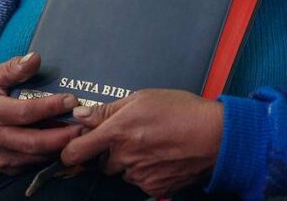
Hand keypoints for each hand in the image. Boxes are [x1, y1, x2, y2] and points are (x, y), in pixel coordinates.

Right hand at [0, 52, 82, 173]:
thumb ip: (12, 69)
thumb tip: (35, 58)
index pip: (24, 112)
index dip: (49, 107)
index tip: (71, 99)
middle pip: (33, 141)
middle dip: (61, 136)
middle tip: (83, 126)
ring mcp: (1, 156)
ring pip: (35, 157)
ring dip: (59, 149)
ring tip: (80, 136)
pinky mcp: (6, 168)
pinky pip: (31, 165)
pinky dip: (49, 157)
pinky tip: (64, 146)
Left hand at [60, 89, 222, 198]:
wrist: (215, 136)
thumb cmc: (181, 110)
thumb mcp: (143, 98)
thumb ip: (108, 109)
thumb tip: (80, 115)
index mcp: (117, 131)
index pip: (77, 151)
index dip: (70, 150)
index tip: (75, 146)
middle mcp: (124, 156)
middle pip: (102, 162)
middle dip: (110, 152)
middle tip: (132, 136)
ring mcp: (139, 175)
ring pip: (122, 172)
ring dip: (129, 162)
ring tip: (152, 144)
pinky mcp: (154, 188)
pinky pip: (140, 181)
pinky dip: (146, 172)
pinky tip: (162, 157)